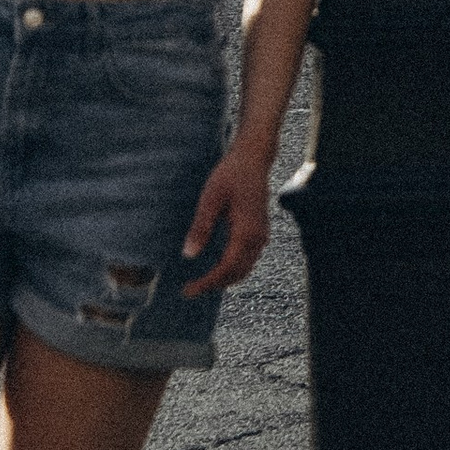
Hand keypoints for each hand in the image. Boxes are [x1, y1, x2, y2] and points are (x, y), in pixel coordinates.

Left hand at [182, 144, 273, 296]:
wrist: (254, 158)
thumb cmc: (231, 174)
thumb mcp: (211, 197)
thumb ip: (201, 227)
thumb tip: (189, 255)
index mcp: (246, 232)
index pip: (227, 268)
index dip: (208, 283)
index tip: (188, 290)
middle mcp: (258, 238)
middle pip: (237, 274)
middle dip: (215, 285)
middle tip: (190, 290)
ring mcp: (261, 236)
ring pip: (244, 269)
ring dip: (224, 279)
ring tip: (201, 282)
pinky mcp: (259, 232)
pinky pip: (247, 259)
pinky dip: (232, 269)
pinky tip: (216, 267)